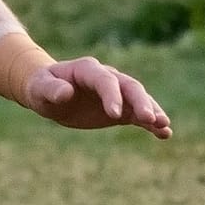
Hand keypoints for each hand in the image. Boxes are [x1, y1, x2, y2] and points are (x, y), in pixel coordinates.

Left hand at [22, 57, 170, 140]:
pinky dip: (151, 123)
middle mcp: (106, 77)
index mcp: (87, 70)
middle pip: (129, 86)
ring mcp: (115, 93)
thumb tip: (65, 93)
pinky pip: (138, 115)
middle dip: (141, 102)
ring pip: (138, 99)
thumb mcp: (40, 89)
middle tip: (150, 119)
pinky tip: (164, 134)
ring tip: (164, 126)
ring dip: (152, 110)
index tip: (115, 115)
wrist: (49, 92)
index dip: (112, 95)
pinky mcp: (119, 109)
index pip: (105, 80)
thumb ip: (51, 89)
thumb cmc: (41, 88)